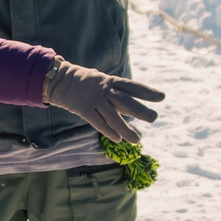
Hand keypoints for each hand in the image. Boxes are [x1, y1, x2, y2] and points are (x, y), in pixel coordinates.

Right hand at [41, 59, 163, 143]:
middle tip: (154, 118)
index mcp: (110, 81)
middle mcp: (103, 89)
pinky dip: (108, 131)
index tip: (161, 97)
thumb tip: (134, 109)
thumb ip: (116, 95)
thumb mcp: (102, 82)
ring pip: (112, 116)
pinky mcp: (82, 108)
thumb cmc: (84, 83)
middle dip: (140, 110)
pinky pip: (97, 122)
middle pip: (125, 101)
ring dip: (126, 129)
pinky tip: (118, 139)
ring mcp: (93, 99)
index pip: (131, 86)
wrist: (59, 80)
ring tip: (137, 139)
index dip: (147, 91)